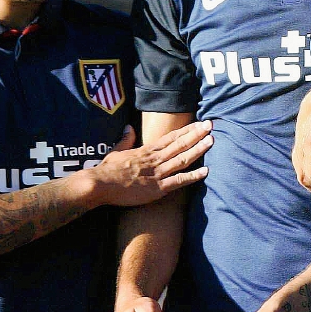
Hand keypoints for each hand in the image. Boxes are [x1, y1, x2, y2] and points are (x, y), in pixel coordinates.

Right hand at [91, 121, 212, 206]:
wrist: (99, 184)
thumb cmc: (106, 171)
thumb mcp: (116, 151)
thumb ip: (125, 139)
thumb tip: (128, 127)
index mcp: (146, 150)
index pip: (171, 137)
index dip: (186, 130)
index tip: (199, 124)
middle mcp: (155, 159)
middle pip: (179, 144)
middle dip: (196, 134)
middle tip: (211, 125)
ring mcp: (157, 173)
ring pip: (182, 159)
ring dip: (198, 149)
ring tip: (211, 141)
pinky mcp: (157, 188)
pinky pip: (178, 181)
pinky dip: (192, 176)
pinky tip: (205, 171)